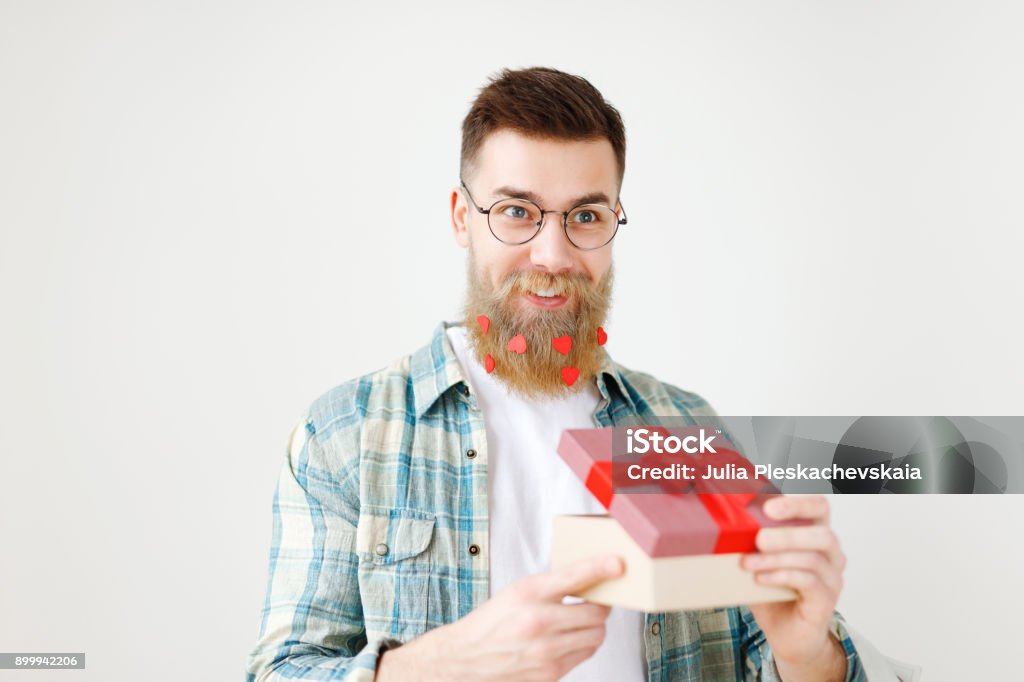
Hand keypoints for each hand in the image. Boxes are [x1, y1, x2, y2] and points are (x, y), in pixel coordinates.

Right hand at [376, 554, 623, 681]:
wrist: (467, 658)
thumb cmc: (493, 621)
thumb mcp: (518, 591)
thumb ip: (553, 585)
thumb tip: (593, 578)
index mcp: (528, 592)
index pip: (574, 576)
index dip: (601, 567)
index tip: (618, 563)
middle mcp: (538, 620)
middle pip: (597, 612)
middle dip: (601, 606)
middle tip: (595, 601)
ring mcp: (545, 650)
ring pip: (597, 635)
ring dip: (595, 627)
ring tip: (581, 621)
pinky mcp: (550, 673)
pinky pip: (585, 654)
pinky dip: (584, 644)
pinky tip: (568, 639)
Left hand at [741, 495, 847, 680]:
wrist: (787, 636)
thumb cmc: (773, 593)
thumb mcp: (758, 561)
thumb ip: (750, 540)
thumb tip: (720, 522)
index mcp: (816, 536)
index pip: (820, 507)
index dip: (799, 503)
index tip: (769, 507)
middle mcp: (831, 555)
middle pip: (822, 533)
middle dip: (787, 533)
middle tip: (758, 538)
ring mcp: (832, 579)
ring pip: (813, 558)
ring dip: (776, 558)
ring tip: (748, 563)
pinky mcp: (827, 601)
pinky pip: (809, 582)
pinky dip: (781, 577)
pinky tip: (760, 579)